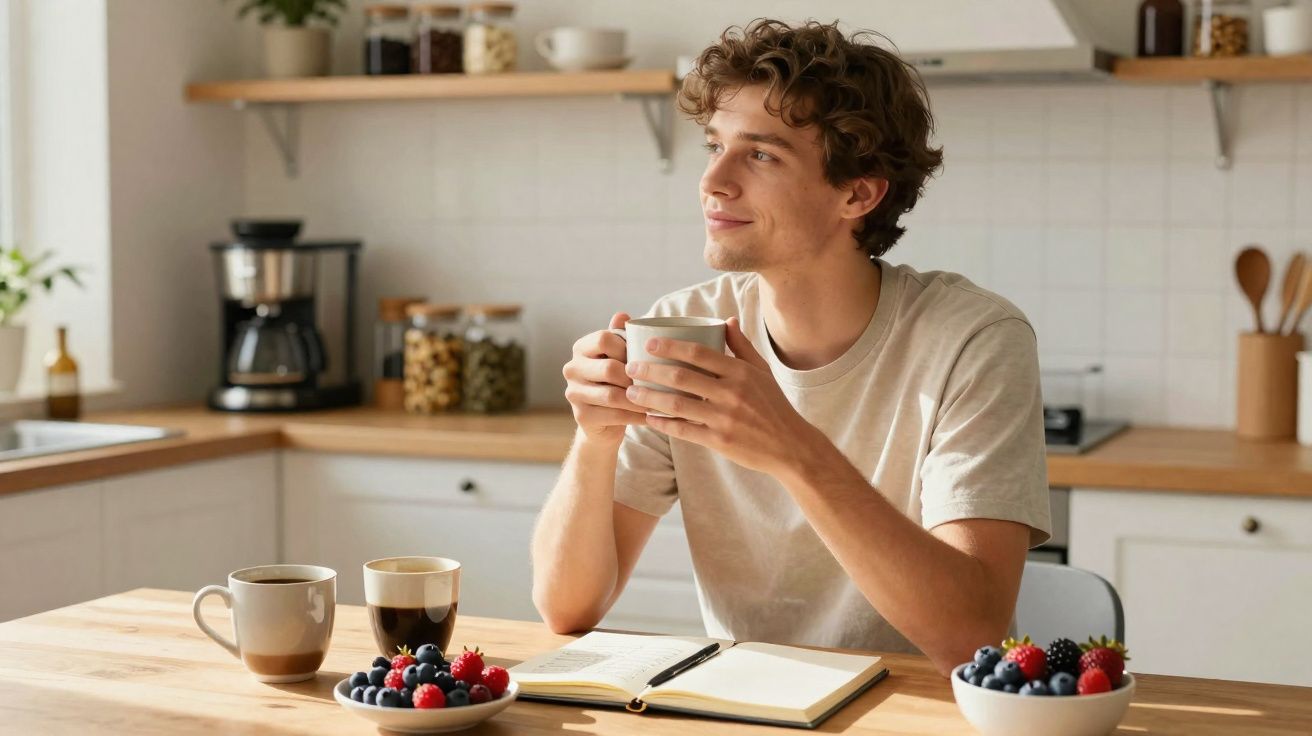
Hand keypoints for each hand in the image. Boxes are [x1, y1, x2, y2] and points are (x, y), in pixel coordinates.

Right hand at [562, 311, 648, 445]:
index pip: (603, 339)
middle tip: (657, 382)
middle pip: (609, 368)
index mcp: (581, 348)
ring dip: (639, 398)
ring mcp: (574, 393)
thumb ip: (621, 336)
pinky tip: (651, 415)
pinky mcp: (581, 416)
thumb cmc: (616, 382)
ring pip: (612, 395)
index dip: (627, 348)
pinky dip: (636, 416)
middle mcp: (572, 368)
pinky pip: (614, 416)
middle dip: (635, 377)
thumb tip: (623, 315)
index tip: (644, 357)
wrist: (604, 421)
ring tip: (659, 400)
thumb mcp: (619, 357)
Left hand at [624, 316, 821, 476]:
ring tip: (630, 392)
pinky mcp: (719, 441)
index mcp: (741, 372)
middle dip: (650, 370)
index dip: (670, 346)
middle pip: (681, 377)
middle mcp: (732, 392)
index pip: (698, 352)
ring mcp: (725, 418)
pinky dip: (663, 424)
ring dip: (649, 398)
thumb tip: (726, 320)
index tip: (648, 343)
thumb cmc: (774, 405)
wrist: (791, 446)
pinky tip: (648, 419)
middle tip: (630, 367)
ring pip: (677, 404)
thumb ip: (742, 346)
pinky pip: (684, 430)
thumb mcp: (762, 371)